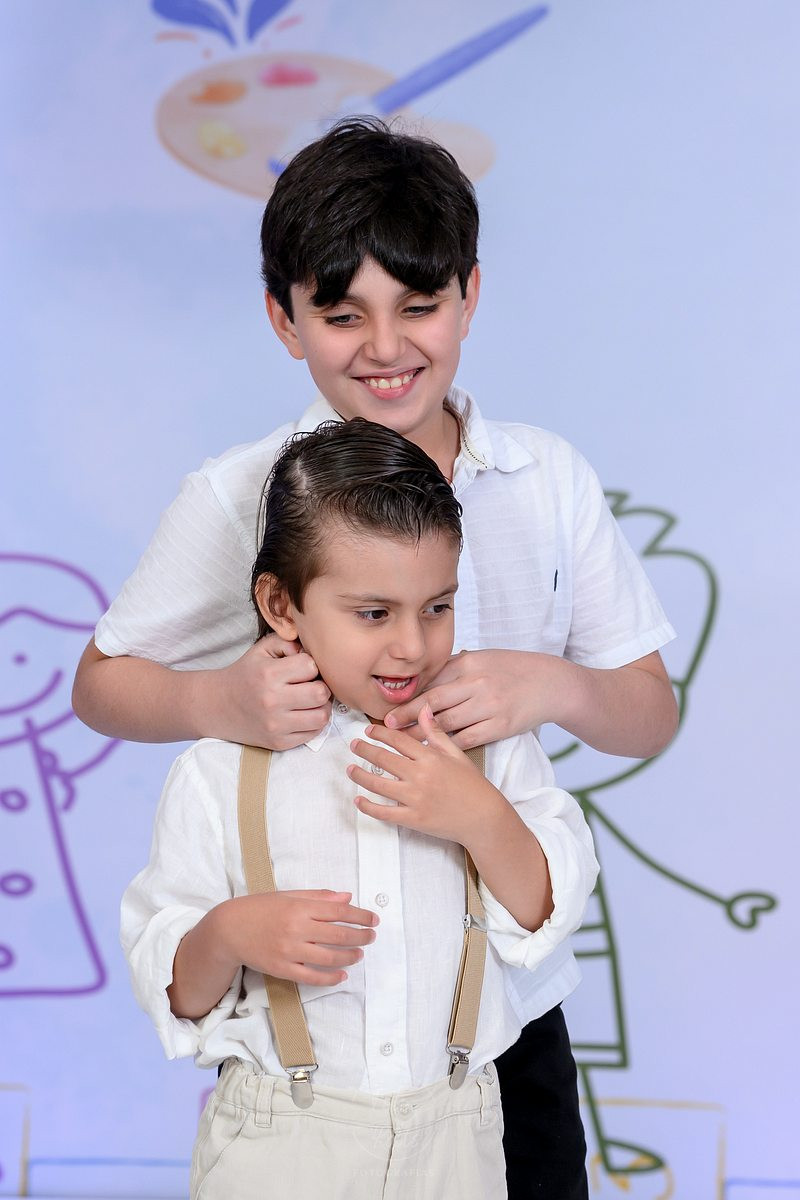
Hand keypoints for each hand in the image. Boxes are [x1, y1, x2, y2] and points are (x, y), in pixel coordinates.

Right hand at [203, 635, 330, 749]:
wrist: (218, 706)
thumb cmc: (246, 674)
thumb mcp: (261, 649)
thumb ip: (287, 642)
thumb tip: (310, 650)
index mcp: (268, 674)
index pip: (311, 666)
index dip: (311, 665)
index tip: (303, 669)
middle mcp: (272, 701)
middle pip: (320, 693)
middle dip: (321, 686)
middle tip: (311, 685)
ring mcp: (276, 725)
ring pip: (321, 717)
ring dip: (321, 707)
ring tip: (310, 701)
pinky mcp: (279, 743)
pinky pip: (312, 734)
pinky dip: (312, 724)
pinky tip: (302, 714)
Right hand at [217, 890, 378, 986]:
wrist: (230, 929)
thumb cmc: (260, 908)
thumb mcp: (288, 895)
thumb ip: (318, 897)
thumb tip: (347, 898)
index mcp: (299, 907)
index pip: (339, 911)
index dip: (360, 915)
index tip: (374, 919)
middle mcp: (296, 928)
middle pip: (339, 935)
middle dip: (361, 936)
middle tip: (372, 937)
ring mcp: (290, 950)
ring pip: (329, 957)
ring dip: (350, 956)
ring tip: (359, 954)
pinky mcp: (282, 969)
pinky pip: (312, 977)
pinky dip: (331, 978)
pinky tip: (342, 975)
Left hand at [348, 705, 503, 845]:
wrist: (483, 817)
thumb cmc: (472, 785)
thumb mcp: (457, 754)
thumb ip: (437, 733)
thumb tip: (425, 711)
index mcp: (430, 758)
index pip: (398, 740)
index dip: (380, 733)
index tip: (369, 730)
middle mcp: (420, 776)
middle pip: (383, 759)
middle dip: (364, 750)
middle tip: (354, 745)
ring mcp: (415, 799)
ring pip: (378, 784)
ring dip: (360, 776)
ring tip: (350, 769)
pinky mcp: (413, 819)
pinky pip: (384, 813)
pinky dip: (368, 807)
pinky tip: (359, 800)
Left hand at [385, 649, 562, 748]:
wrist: (550, 684)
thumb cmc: (512, 670)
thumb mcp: (483, 659)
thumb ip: (455, 668)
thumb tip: (424, 678)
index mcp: (469, 664)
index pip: (431, 684)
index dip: (408, 700)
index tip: (389, 712)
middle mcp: (477, 683)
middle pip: (433, 704)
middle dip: (407, 717)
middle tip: (386, 729)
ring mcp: (489, 705)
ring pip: (447, 724)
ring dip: (422, 736)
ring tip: (404, 745)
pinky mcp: (500, 726)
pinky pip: (467, 739)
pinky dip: (448, 746)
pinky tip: (433, 753)